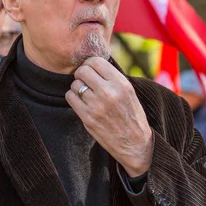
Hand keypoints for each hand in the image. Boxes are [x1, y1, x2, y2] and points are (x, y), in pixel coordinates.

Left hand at [66, 57, 152, 176]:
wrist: (134, 143)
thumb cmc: (131, 115)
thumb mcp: (129, 92)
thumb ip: (113, 78)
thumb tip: (93, 63)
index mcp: (121, 83)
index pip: (96, 61)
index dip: (90, 64)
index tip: (91, 70)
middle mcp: (109, 92)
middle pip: (82, 71)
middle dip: (82, 74)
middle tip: (85, 80)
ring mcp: (96, 105)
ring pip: (75, 84)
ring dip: (77, 87)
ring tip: (85, 93)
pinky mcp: (87, 118)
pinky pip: (70, 97)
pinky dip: (73, 97)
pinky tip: (81, 102)